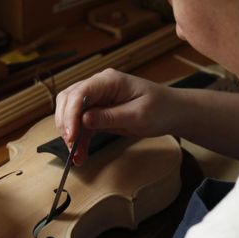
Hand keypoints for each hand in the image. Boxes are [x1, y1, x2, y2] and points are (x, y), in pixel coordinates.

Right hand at [54, 68, 176, 164]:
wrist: (173, 112)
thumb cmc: (161, 109)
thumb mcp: (138, 115)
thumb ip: (110, 117)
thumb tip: (84, 120)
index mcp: (109, 80)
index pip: (80, 93)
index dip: (71, 114)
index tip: (71, 135)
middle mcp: (99, 86)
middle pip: (69, 100)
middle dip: (66, 124)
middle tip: (71, 147)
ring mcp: (98, 98)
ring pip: (72, 113)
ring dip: (71, 135)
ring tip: (76, 156)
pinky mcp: (99, 111)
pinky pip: (82, 124)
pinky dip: (79, 139)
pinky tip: (81, 154)